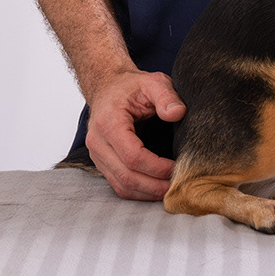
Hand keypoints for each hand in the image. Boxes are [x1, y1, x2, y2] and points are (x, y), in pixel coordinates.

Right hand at [84, 69, 185, 199]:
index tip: (176, 166)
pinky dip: (139, 192)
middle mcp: (97, 141)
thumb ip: (166, 96)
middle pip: (126, 176)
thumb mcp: (153, 82)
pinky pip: (118, 185)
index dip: (156, 167)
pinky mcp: (101, 162)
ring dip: (147, 193)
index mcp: (109, 121)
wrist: (108, 87)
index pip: (132, 156)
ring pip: (121, 185)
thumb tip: (177, 113)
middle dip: (154, 185)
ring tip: (170, 188)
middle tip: (178, 184)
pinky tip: (156, 187)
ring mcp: (97, 154)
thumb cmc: (131, 87)